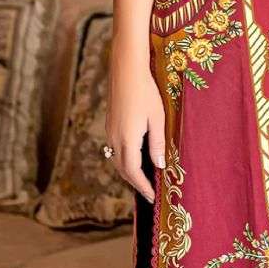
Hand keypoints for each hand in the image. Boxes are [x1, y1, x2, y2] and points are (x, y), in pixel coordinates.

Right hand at [105, 52, 165, 202]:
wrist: (126, 70)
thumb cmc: (146, 92)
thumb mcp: (157, 119)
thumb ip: (157, 143)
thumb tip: (158, 166)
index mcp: (127, 139)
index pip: (133, 172)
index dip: (143, 186)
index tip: (152, 198)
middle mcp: (114, 138)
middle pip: (122, 169)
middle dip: (135, 183)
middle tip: (149, 193)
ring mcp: (110, 131)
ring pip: (116, 160)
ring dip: (129, 172)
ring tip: (143, 180)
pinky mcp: (110, 125)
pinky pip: (115, 150)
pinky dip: (124, 160)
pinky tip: (135, 159)